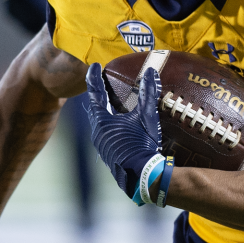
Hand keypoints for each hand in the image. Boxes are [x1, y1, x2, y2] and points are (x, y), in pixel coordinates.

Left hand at [85, 63, 165, 204]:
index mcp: (102, 121)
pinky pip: (106, 134)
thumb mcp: (146, 116)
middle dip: (98, 96)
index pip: (95, 94)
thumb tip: (150, 71)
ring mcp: (102, 145)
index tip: (94, 66)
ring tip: (112, 104)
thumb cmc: (141, 144)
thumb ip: (148, 93)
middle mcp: (98, 133)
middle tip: (102, 85)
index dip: (94, 78)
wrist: (142, 176)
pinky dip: (110, 125)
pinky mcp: (109, 155)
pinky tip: (120, 127)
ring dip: (105, 112)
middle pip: (95, 109)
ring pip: (100, 123)